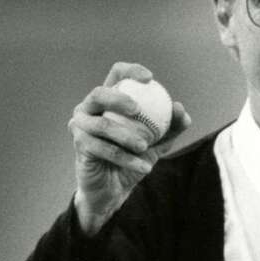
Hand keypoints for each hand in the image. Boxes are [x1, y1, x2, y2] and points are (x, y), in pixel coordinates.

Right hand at [68, 62, 190, 232]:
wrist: (115, 189)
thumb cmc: (134, 159)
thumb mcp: (158, 144)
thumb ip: (171, 127)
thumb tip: (180, 109)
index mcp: (108, 99)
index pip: (117, 75)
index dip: (131, 71)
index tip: (150, 79)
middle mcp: (89, 107)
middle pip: (99, 93)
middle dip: (118, 98)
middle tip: (137, 109)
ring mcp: (80, 125)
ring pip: (102, 124)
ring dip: (126, 136)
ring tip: (145, 148)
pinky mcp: (79, 144)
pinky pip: (104, 148)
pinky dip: (126, 158)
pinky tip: (144, 167)